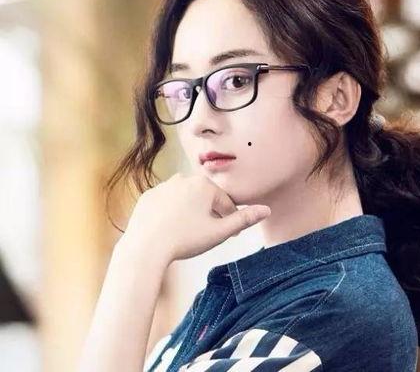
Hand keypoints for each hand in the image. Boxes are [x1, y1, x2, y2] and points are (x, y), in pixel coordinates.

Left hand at [118, 172, 270, 265]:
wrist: (146, 247)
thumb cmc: (185, 240)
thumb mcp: (219, 232)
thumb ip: (244, 219)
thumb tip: (267, 209)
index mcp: (204, 185)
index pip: (224, 202)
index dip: (229, 219)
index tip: (230, 234)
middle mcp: (183, 179)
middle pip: (205, 198)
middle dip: (210, 214)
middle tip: (210, 234)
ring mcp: (163, 187)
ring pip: (185, 199)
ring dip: (191, 211)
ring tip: (190, 231)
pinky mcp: (148, 196)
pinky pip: (166, 203)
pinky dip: (171, 212)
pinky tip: (171, 228)